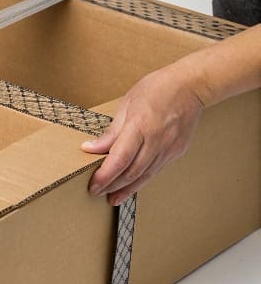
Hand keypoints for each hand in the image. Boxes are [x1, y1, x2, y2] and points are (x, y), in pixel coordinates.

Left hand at [82, 63, 204, 205]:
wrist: (192, 85)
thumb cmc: (157, 88)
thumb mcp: (127, 104)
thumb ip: (111, 131)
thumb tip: (91, 148)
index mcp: (141, 125)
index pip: (120, 158)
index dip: (105, 175)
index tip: (93, 185)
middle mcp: (157, 140)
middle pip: (132, 171)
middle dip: (112, 186)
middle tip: (96, 193)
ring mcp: (169, 147)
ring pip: (145, 175)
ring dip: (127, 189)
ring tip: (112, 198)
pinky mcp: (176, 151)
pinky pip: (155, 170)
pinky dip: (141, 180)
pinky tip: (131, 186)